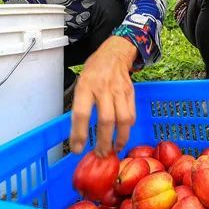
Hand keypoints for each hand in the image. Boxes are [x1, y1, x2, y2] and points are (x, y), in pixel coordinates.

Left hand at [70, 36, 137, 156]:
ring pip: (123, 120)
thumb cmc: (93, 71)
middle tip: (100, 155)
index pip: (81, 114)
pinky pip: (131, 115)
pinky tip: (122, 136)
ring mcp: (119, 91)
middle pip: (105, 120)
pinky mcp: (131, 93)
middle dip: (103, 142)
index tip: (77, 150)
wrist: (114, 54)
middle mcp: (103, 88)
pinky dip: (127, 129)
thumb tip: (77, 135)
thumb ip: (80, 106)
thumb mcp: (80, 84)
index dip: (79, 134)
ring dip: (119, 139)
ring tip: (114, 150)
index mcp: (85, 86)